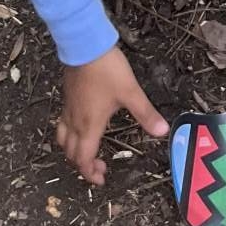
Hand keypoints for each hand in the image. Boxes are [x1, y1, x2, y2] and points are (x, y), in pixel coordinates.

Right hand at [57, 46, 167, 186]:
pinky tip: (83, 127)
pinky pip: (63, 124)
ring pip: (63, 139)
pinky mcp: (67, 98)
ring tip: (88, 151)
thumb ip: (146, 114)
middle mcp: (75, 121)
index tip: (101, 179)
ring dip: (73, 151)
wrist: (85, 46)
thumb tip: (162, 131)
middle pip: (71, 153)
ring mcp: (68, 109)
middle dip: (83, 165)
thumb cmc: (107, 70)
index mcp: (90, 125)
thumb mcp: (131, 92)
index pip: (83, 159)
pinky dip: (70, 135)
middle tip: (100, 167)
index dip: (90, 174)